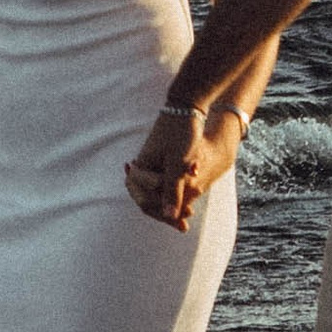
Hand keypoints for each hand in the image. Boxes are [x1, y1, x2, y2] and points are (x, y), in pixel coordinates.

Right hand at [124, 103, 240, 234]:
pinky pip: (164, 184)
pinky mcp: (161, 161)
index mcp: (141, 168)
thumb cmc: (181, 133)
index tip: (182, 220)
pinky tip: (189, 201)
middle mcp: (143, 168)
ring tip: (189, 216)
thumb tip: (171, 216)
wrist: (187, 106)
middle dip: (166, 213)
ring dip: (171, 205)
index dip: (162, 214)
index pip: (145, 201)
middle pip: (149, 200)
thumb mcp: (179, 164)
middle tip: (184, 226)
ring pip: (157, 193)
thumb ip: (173, 190)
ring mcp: (151, 164)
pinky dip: (175, 194)